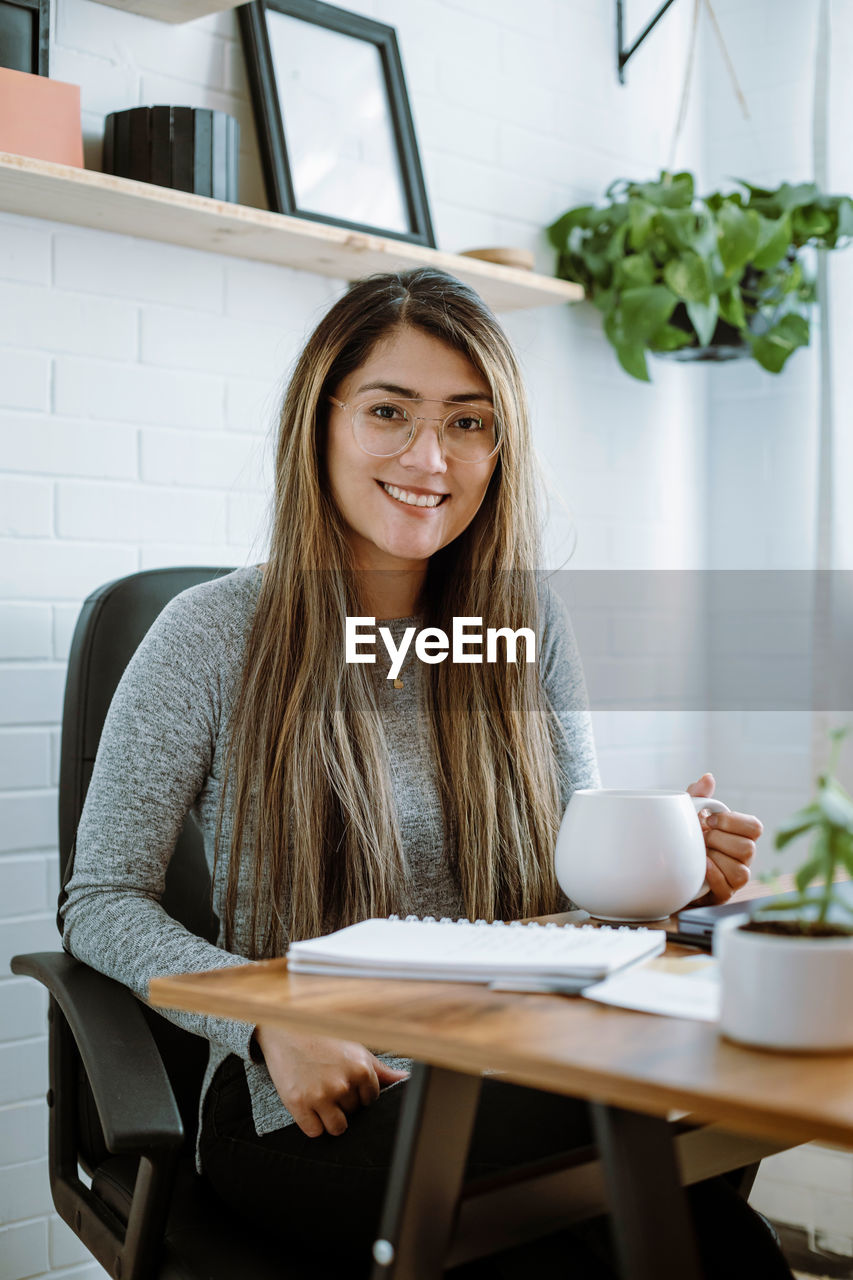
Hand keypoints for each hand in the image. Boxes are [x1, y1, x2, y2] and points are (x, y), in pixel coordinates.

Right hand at [253, 1025, 408, 1137]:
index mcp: (361, 1069)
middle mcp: (343, 1084)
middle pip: (354, 1113)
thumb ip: (382, 1071)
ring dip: (331, 1118)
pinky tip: (309, 1106)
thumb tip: (406, 1080)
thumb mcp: (356, 1050)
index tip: (345, 1082)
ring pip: (338, 1128)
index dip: (358, 1094)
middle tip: (329, 1084)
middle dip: (344, 1103)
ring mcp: (321, 1095)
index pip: (371, 1101)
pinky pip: (315, 1132)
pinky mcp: (299, 1104)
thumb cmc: (324, 1039)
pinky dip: (313, 1124)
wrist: (286, 1030)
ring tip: (322, 1098)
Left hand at [686, 772, 761, 905]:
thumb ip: (699, 796)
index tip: (708, 819)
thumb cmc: (686, 839)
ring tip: (701, 854)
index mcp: (739, 835)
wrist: (667, 867)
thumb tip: (708, 777)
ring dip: (717, 859)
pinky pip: (727, 888)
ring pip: (741, 871)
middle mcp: (743, 857)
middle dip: (719, 840)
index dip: (732, 822)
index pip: (755, 827)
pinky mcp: (723, 895)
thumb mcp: (688, 815)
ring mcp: (734, 877)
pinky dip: (713, 875)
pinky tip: (701, 866)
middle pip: (748, 848)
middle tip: (702, 838)